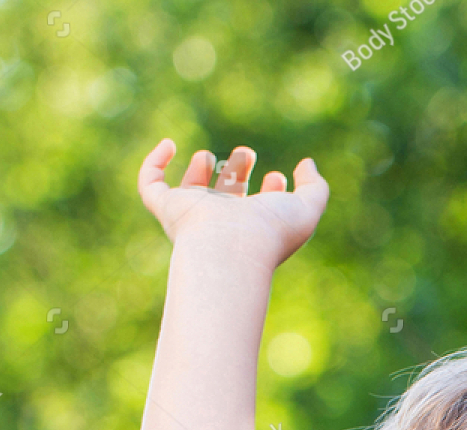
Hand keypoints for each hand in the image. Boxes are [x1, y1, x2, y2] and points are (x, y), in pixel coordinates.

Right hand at [137, 140, 329, 269]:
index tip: (279, 177)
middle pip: (227, 197)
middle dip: (238, 173)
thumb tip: (306, 164)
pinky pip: (150, 185)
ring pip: (191, 192)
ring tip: (208, 157)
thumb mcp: (307, 207)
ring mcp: (193, 215)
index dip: (273, 189)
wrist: (232, 247)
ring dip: (199, 171)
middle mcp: (224, 223)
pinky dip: (153, 163)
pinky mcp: (167, 208)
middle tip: (247, 153)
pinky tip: (169, 144)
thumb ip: (316, 186)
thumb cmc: (271, 232)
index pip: (262, 209)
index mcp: (256, 227)